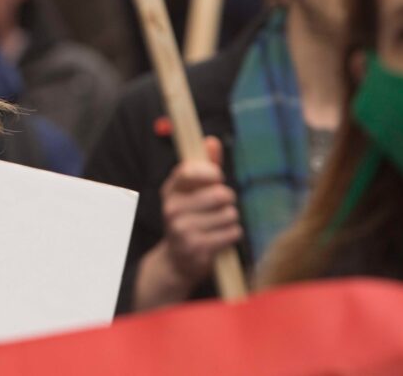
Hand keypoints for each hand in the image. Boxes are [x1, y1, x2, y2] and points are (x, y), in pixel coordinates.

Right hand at [134, 137, 241, 310]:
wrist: (177, 260)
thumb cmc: (190, 218)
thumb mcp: (191, 192)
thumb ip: (204, 166)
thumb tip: (212, 141)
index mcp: (170, 190)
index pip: (189, 171)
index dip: (210, 172)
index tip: (217, 178)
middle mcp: (172, 208)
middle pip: (219, 193)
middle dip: (228, 200)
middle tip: (220, 207)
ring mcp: (182, 229)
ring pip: (229, 214)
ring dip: (231, 219)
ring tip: (218, 225)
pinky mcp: (197, 248)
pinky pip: (232, 233)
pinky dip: (232, 235)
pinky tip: (220, 238)